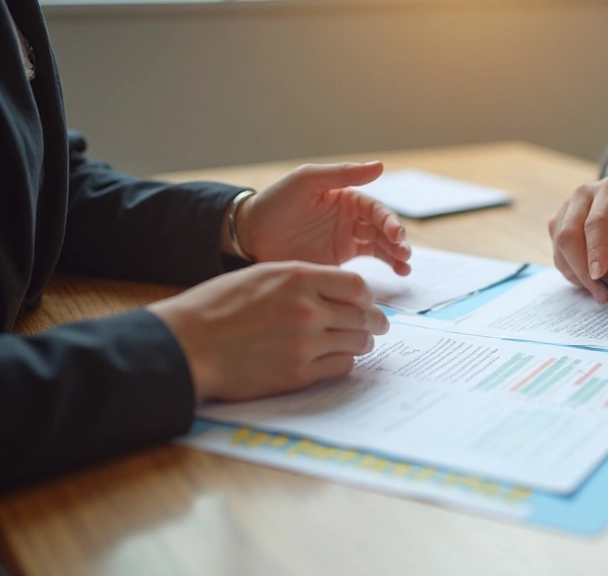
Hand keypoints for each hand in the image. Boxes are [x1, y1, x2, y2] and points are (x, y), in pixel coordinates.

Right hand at [148, 262, 388, 399]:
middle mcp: (308, 309)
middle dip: (373, 322)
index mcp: (298, 279)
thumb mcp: (261, 276)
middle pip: (362, 316)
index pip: (356, 286)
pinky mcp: (298, 374)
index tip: (368, 304)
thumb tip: (337, 292)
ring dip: (361, 343)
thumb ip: (302, 281)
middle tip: (377, 327)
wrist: (187, 344)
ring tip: (357, 343)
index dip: (367, 297)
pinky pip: (341, 367)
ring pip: (356, 343)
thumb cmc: (217, 307)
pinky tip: (336, 359)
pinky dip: (344, 362)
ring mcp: (305, 344)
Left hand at [232, 162, 411, 274]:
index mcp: (347, 198)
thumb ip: (342, 174)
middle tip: (404, 254)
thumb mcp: (307, 182)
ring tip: (405, 267)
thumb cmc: (276, 202)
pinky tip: (398, 274)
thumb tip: (380, 165)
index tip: (395, 235)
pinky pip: (368, 264)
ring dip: (397, 255)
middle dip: (398, 242)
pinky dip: (386, 267)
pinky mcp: (339, 261)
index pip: (376, 210)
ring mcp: (346, 240)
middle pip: (384, 230)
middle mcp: (351, 219)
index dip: (389, 222)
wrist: (250, 235)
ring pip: (381, 247)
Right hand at [548, 179, 607, 302]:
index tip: (600, 277)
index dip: (595, 251)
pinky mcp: (556, 222)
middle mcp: (582, 195)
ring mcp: (565, 208)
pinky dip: (570, 269)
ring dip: (575, 272)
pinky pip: (556, 251)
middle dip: (581, 268)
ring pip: (559, 245)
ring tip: (597, 288)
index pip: (595, 223)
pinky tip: (586, 275)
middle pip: (568, 234)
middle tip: (599, 292)